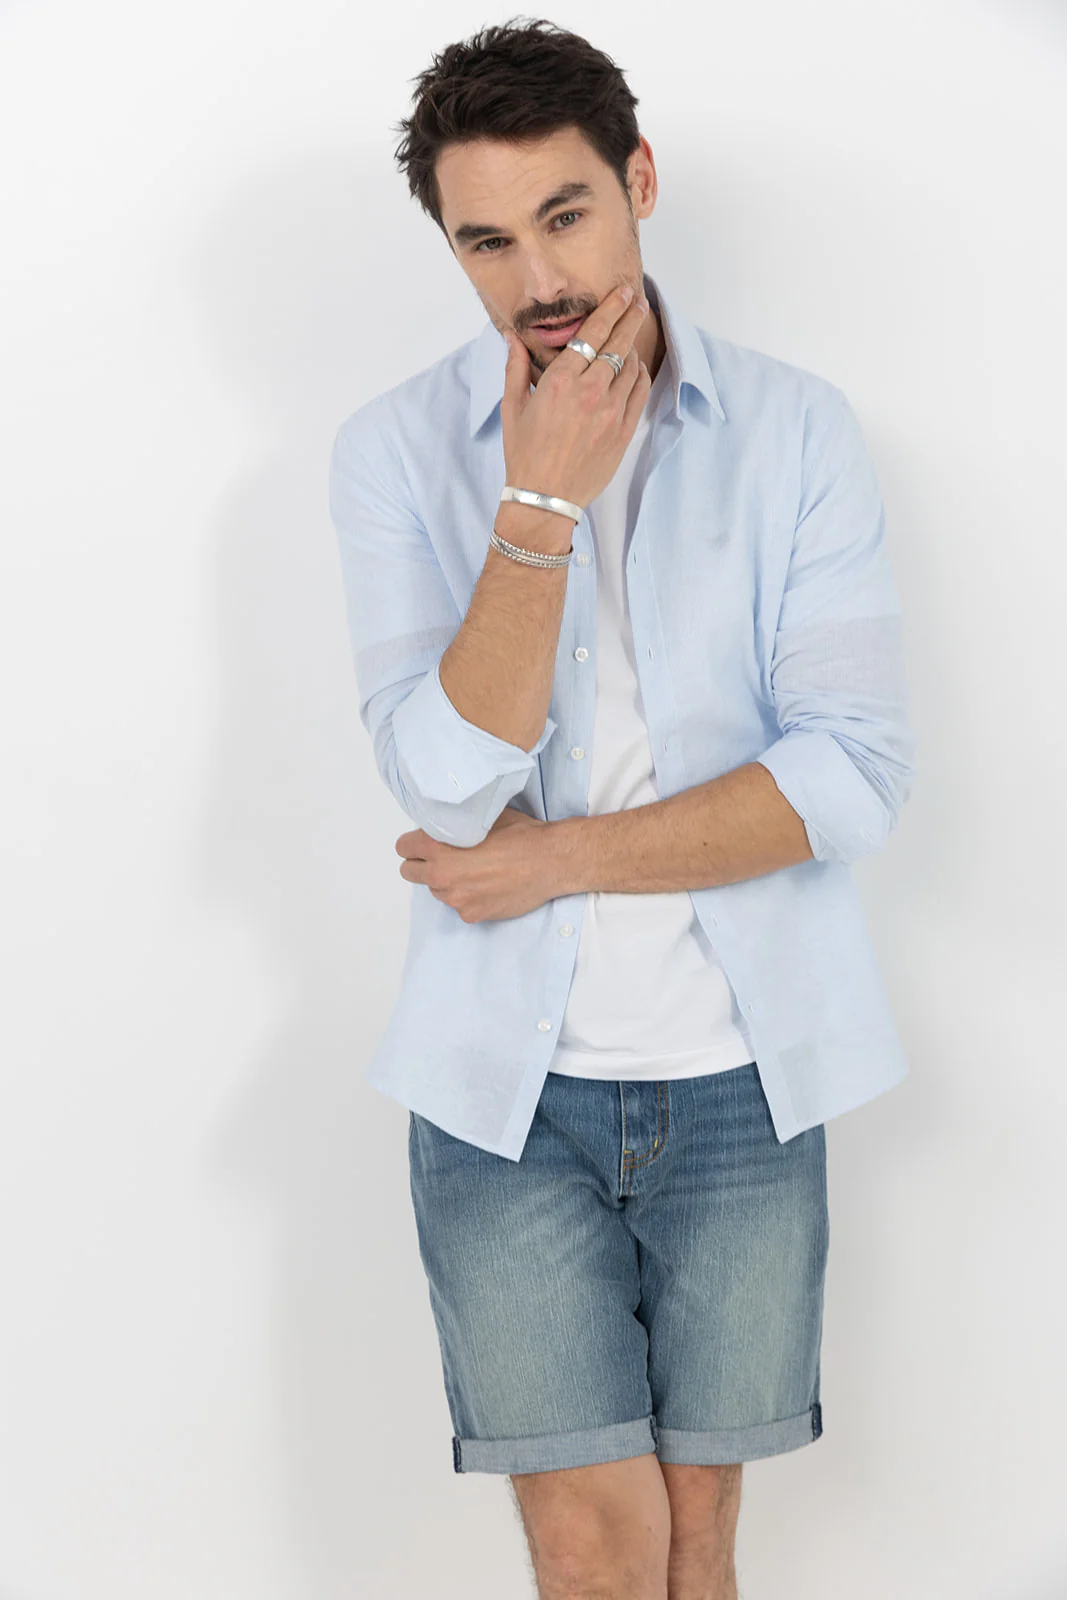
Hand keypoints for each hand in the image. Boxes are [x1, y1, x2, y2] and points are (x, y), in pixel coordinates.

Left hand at [395, 807, 562, 922]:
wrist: (551, 862)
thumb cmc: (522, 836)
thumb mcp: (484, 817)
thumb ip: (456, 823)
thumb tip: (444, 823)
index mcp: (439, 849)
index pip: (403, 848)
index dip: (413, 842)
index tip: (423, 842)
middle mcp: (443, 876)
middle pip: (411, 872)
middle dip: (422, 863)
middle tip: (443, 856)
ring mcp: (457, 899)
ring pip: (437, 890)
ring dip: (446, 881)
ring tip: (472, 870)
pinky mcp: (473, 914)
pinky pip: (459, 905)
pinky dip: (467, 896)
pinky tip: (487, 885)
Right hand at [502, 283, 650, 510]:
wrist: (544, 499)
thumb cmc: (524, 454)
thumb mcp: (513, 408)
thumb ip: (516, 368)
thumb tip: (511, 337)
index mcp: (560, 382)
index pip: (592, 334)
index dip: (611, 309)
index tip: (622, 294)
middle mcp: (589, 392)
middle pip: (618, 343)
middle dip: (630, 316)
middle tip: (638, 300)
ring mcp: (610, 412)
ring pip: (631, 367)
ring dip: (633, 346)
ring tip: (633, 334)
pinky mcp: (622, 431)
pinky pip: (639, 393)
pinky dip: (639, 375)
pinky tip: (635, 368)